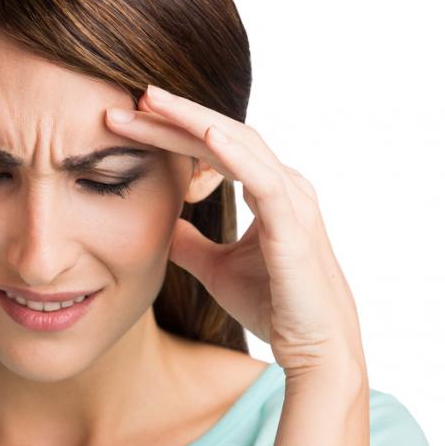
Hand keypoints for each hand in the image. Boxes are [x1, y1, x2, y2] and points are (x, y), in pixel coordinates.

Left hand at [105, 85, 364, 378]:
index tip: (131, 118)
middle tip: (132, 97)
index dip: (174, 131)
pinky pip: (262, 179)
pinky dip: (234, 153)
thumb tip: (159, 225)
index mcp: (268, 190)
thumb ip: (189, 243)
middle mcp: (283, 185)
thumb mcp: (215, 268)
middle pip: (223, 134)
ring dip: (193, 121)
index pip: (215, 148)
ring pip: (238, 143)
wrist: (314, 348)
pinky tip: (204, 133)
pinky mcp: (293, 225)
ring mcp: (291, 200)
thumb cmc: (273, 306)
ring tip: (152, 102)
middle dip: (176, 116)